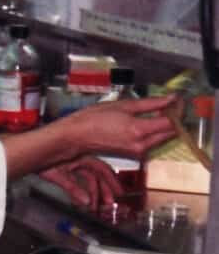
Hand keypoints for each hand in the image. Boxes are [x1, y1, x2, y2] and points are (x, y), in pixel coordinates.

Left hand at [39, 156, 120, 208]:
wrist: (28, 155)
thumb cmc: (41, 160)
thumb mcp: (58, 175)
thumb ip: (72, 189)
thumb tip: (85, 201)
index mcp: (81, 158)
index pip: (102, 170)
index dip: (112, 182)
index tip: (119, 193)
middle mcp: (79, 161)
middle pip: (96, 177)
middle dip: (104, 191)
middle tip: (109, 204)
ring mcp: (72, 166)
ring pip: (87, 181)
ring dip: (92, 194)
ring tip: (96, 206)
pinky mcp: (64, 171)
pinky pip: (77, 182)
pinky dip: (81, 192)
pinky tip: (82, 201)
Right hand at [61, 95, 177, 159]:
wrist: (76, 137)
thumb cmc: (94, 118)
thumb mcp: (123, 105)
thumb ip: (151, 103)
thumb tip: (171, 99)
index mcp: (139, 130)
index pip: (171, 122)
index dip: (177, 110)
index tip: (176, 100)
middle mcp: (142, 145)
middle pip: (170, 132)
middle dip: (172, 118)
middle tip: (166, 104)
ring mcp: (139, 152)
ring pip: (162, 138)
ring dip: (162, 125)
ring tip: (153, 111)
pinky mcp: (134, 155)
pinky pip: (152, 142)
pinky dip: (153, 132)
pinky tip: (143, 122)